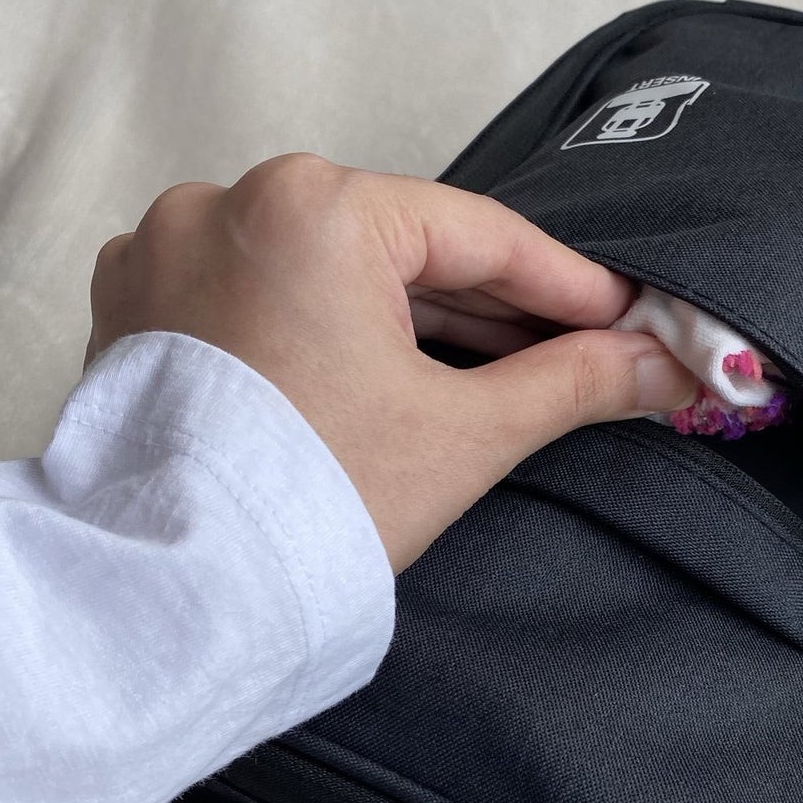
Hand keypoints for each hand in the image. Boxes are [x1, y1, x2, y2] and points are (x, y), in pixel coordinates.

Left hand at [87, 153, 696, 569]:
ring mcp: (167, 249)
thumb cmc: (312, 505)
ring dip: (415, 317)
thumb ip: (573, 381)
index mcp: (309, 208)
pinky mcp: (138, 303)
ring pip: (333, 271)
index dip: (567, 284)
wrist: (174, 598)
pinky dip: (331, 326)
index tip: (627, 315)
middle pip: (403, 248)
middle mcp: (225, 203)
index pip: (477, 233)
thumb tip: (663, 364)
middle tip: (580, 347)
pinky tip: (389, 369)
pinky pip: (267, 294)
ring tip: (498, 366)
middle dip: (494, 306)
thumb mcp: (465, 433)